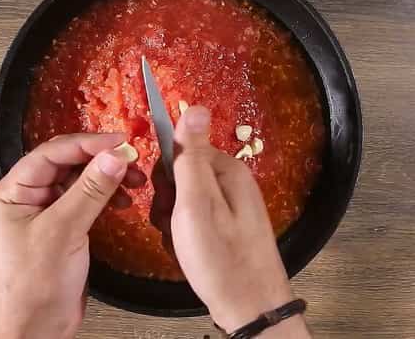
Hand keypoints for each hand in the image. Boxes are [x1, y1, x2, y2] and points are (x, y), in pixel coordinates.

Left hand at [0, 133, 143, 338]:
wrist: (35, 328)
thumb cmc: (32, 288)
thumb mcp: (63, 232)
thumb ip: (89, 191)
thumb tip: (113, 158)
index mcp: (13, 192)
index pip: (52, 153)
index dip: (87, 144)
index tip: (119, 142)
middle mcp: (27, 198)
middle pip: (67, 164)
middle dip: (100, 160)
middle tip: (131, 159)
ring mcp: (45, 213)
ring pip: (79, 181)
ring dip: (107, 178)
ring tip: (133, 180)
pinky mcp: (62, 229)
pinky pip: (85, 201)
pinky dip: (105, 198)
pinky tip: (122, 201)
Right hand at [171, 106, 309, 336]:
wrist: (250, 308)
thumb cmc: (221, 259)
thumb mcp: (198, 204)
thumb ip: (192, 156)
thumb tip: (194, 106)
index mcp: (228, 170)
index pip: (181, 151)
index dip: (164, 178)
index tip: (167, 203)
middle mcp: (233, 182)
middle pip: (182, 174)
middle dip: (169, 202)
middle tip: (174, 226)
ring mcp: (232, 205)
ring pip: (185, 200)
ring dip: (174, 221)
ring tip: (182, 242)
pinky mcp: (228, 226)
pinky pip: (195, 219)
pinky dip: (185, 235)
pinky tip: (189, 251)